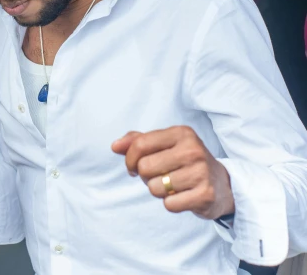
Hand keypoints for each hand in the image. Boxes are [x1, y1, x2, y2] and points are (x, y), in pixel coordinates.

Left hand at [111, 126, 234, 219]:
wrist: (222, 184)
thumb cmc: (184, 161)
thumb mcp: (164, 145)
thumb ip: (137, 141)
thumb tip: (115, 146)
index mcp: (181, 133)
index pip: (139, 145)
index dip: (130, 159)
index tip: (134, 166)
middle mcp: (193, 150)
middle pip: (144, 168)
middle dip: (145, 176)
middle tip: (159, 176)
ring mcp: (201, 172)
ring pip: (154, 188)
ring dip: (158, 190)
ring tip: (173, 185)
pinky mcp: (205, 195)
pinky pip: (169, 205)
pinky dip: (171, 203)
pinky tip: (183, 196)